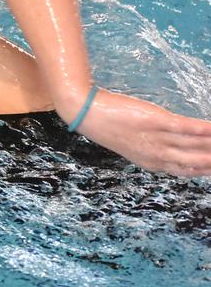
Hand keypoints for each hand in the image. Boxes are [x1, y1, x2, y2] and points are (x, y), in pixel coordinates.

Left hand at [70, 89, 210, 176]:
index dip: (209, 171)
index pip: (189, 171)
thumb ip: (156, 149)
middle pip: (197, 162)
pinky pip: (186, 128)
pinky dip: (206, 130)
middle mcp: (158, 156)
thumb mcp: (135, 144)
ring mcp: (157, 140)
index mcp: (153, 163)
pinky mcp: (155, 122)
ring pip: (196, 147)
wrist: (87, 114)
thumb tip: (178, 146)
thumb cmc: (110, 126)